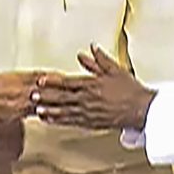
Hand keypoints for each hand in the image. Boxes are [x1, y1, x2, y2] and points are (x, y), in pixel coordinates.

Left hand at [31, 44, 155, 129]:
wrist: (141, 109)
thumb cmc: (130, 90)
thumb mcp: (115, 70)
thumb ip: (99, 60)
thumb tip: (89, 49)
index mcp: (92, 84)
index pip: (68, 82)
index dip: (52, 81)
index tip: (40, 80)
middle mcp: (88, 99)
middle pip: (62, 98)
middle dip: (46, 97)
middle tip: (32, 96)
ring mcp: (89, 113)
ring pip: (64, 112)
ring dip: (50, 111)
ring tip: (37, 111)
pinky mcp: (91, 123)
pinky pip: (71, 122)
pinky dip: (58, 121)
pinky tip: (49, 120)